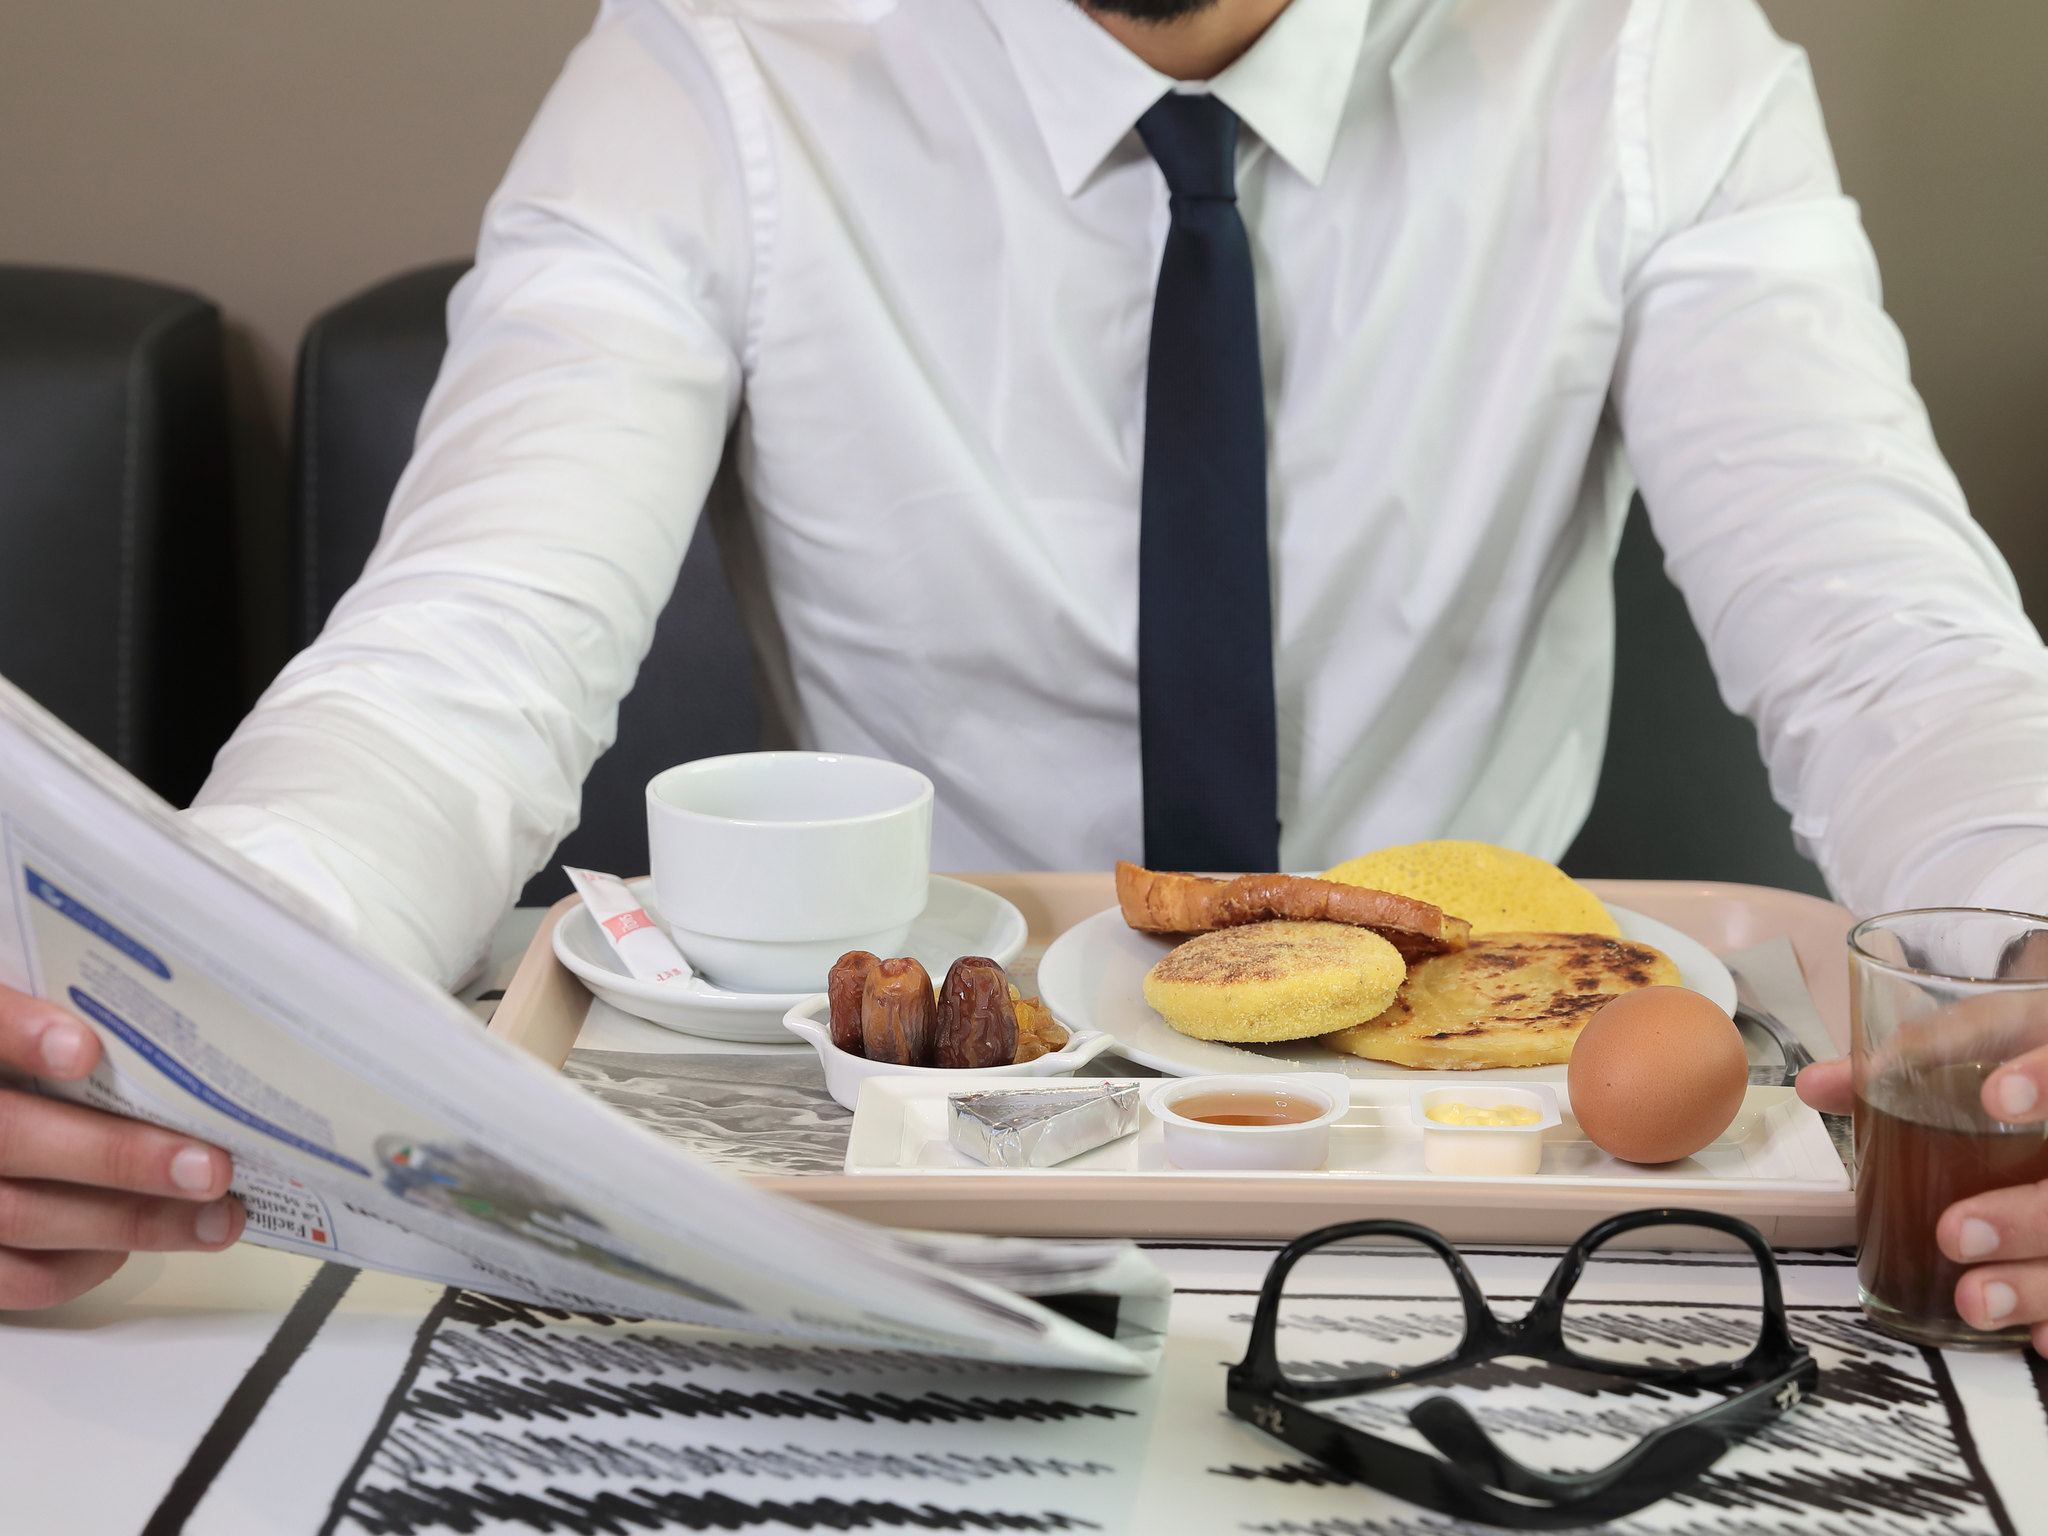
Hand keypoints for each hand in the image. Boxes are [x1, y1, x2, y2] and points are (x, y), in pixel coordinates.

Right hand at [0, 985, 242, 1308]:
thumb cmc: (34, 1075)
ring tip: (214, 1217)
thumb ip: (68, 1011)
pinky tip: (134, 1242)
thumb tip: (164, 1020)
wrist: (5, 1118)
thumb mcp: (36, 1015)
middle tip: (209, 1166)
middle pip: (11, 1135)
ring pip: (21, 1214)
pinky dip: (83, 1264)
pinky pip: (18, 1276)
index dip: (19, 1032)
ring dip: (131, 1220)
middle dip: (119, 1156)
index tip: (83, 1050)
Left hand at [1798, 1051, 2047, 1349]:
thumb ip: (1913, 1059)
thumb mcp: (1988, 1045)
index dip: (2043, 1078)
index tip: (1998, 1098)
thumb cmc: (2030, 1065)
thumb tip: (1816, 1084)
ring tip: (1974, 1300)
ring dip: (2032, 1282)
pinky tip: (2039, 1338)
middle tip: (1955, 1232)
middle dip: (2024, 1216)